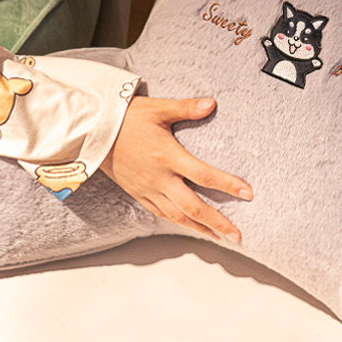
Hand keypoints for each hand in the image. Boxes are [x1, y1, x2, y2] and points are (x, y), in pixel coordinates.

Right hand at [100, 96, 252, 241]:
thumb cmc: (126, 118)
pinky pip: (162, 214)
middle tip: (238, 235)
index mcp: (168, 156)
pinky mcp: (138, 194)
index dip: (228, 185)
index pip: (204, 175)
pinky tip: (192, 227)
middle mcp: (159, 178)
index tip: (248, 194)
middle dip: (218, 222)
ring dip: (200, 228)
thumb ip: (186, 108)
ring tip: (220, 238)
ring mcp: (148, 189)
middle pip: (193, 207)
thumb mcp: (157, 108)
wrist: (92, 133)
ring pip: (178, 216)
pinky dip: (179, 223)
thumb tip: (212, 103)